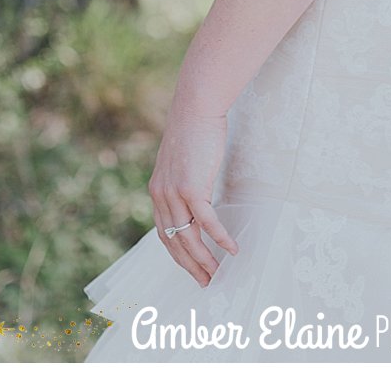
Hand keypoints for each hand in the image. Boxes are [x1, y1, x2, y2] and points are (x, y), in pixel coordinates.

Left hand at [148, 107, 238, 286]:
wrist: (194, 108)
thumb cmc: (192, 133)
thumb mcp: (180, 164)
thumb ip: (181, 184)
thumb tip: (194, 201)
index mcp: (157, 191)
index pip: (164, 234)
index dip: (178, 255)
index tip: (192, 270)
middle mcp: (161, 195)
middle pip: (174, 242)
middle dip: (191, 266)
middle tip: (207, 282)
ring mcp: (174, 192)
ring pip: (189, 237)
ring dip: (205, 259)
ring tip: (219, 274)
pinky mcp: (191, 187)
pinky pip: (207, 222)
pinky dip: (220, 239)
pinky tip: (233, 249)